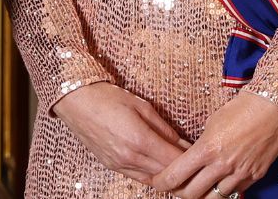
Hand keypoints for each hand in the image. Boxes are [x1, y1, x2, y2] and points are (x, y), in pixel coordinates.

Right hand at [50, 83, 189, 186]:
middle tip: (196, 163)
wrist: (74, 100)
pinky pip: (140, 178)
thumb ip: (165, 129)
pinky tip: (160, 165)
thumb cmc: (107, 97)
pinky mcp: (112, 166)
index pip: (176, 162)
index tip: (203, 154)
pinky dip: (153, 175)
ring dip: (169, 175)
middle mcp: (130, 157)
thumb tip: (184, 144)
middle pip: (168, 175)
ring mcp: (119, 164)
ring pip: (154, 181)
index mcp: (139, 140)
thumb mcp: (142, 106)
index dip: (192, 160)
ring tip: (180, 166)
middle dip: (184, 171)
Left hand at [149, 91, 277, 197]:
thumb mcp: (210, 125)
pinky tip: (218, 184)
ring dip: (203, 195)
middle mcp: (222, 165)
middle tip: (175, 187)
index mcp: (206, 150)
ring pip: (214, 198)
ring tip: (196, 189)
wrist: (271, 110)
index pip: (176, 175)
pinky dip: (223, 190)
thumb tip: (191, 160)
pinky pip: (235, 191)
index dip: (163, 182)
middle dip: (179, 193)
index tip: (157, 182)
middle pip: (192, 193)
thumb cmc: (239, 110)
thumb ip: (200, 146)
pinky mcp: (254, 176)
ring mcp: (240, 173)